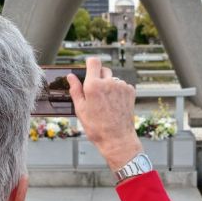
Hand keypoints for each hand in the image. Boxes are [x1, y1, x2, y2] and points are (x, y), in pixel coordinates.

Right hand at [67, 57, 142, 171]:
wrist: (117, 139)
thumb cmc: (96, 127)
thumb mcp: (80, 109)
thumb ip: (75, 90)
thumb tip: (71, 77)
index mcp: (93, 85)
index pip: (93, 61)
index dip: (90, 64)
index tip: (88, 69)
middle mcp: (109, 82)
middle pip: (103, 69)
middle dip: (98, 77)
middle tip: (95, 93)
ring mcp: (121, 86)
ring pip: (112, 79)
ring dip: (108, 85)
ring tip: (105, 103)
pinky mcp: (130, 91)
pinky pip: (121, 85)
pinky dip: (117, 91)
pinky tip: (114, 104)